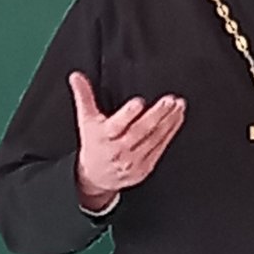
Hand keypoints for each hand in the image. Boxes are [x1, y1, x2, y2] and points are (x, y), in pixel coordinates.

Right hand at [69, 71, 185, 209]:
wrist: (96, 177)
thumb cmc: (94, 144)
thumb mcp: (86, 120)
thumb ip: (83, 97)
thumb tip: (76, 76)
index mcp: (104, 137)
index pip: (116, 125)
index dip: (128, 114)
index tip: (139, 102)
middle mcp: (119, 150)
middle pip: (140, 131)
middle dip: (157, 114)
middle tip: (169, 100)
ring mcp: (134, 161)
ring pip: (154, 138)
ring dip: (169, 120)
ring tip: (178, 105)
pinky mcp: (146, 167)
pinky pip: (161, 147)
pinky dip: (171, 131)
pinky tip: (177, 118)